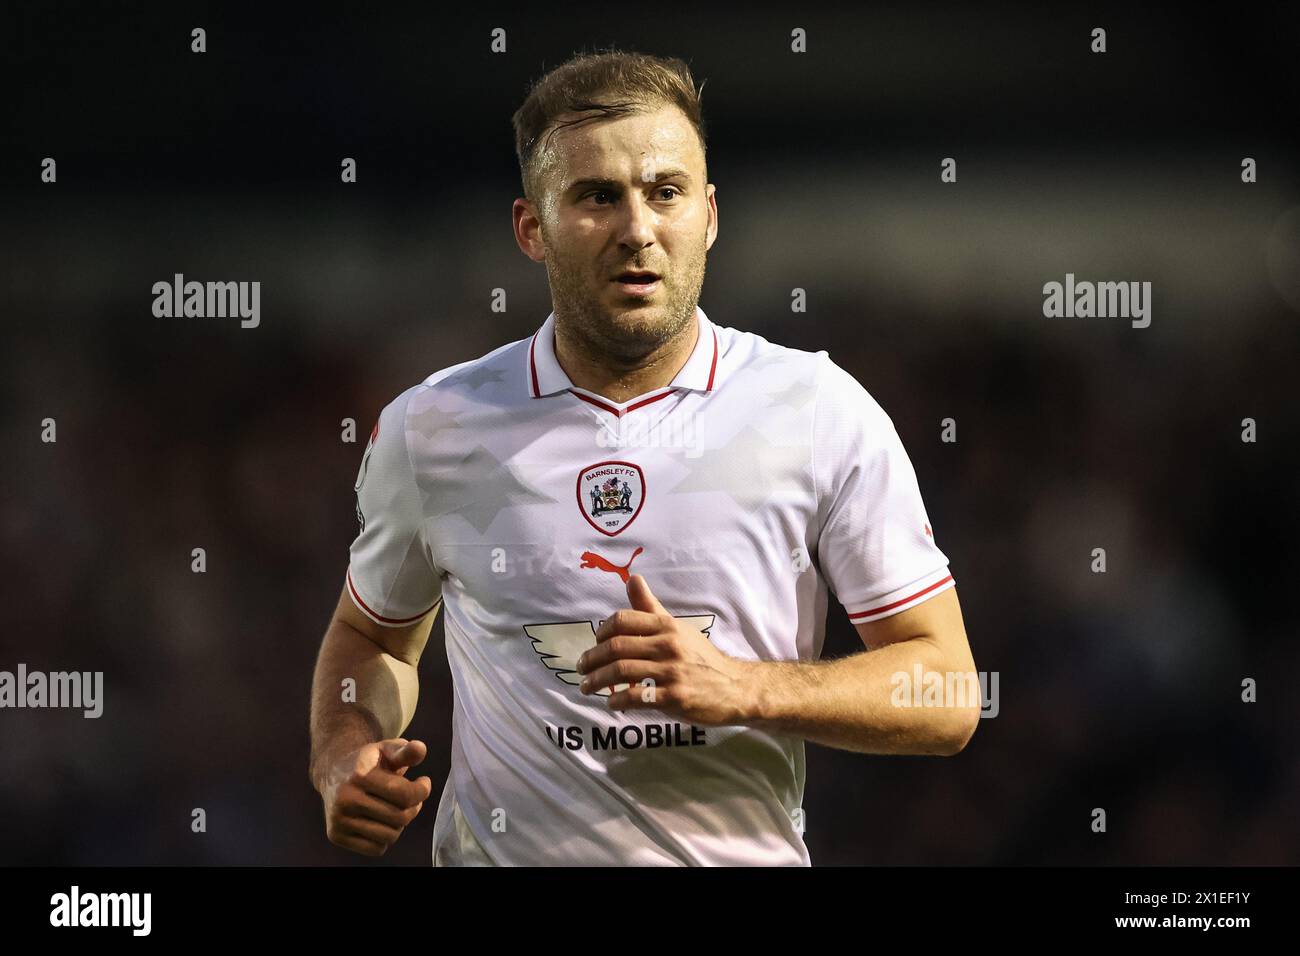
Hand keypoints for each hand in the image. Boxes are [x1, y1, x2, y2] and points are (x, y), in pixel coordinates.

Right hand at [318, 738, 432, 856]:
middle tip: (411, 798)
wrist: (333, 773)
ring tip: (396, 809)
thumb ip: (405, 750)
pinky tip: (381, 822)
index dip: (422, 791)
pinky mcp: (336, 835)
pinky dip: (384, 839)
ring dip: (400, 824)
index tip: (424, 782)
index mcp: (359, 775)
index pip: (403, 794)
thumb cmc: (369, 762)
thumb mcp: (386, 749)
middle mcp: (346, 799)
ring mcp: (339, 819)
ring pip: (390, 836)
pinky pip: (375, 848)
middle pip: (399, 817)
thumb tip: (420, 748)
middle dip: (413, 808)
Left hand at [576, 574, 756, 725]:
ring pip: (622, 672)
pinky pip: (637, 697)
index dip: (601, 632)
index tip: (594, 643)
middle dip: (592, 659)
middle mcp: (668, 645)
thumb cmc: (700, 656)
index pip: (623, 620)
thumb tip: (632, 578)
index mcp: (667, 626)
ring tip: (586, 687)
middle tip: (581, 668)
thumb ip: (651, 607)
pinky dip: (618, 700)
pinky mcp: (675, 697)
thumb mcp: (677, 628)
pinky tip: (612, 703)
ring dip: (597, 681)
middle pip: (617, 647)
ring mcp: (672, 671)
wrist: (735, 687)